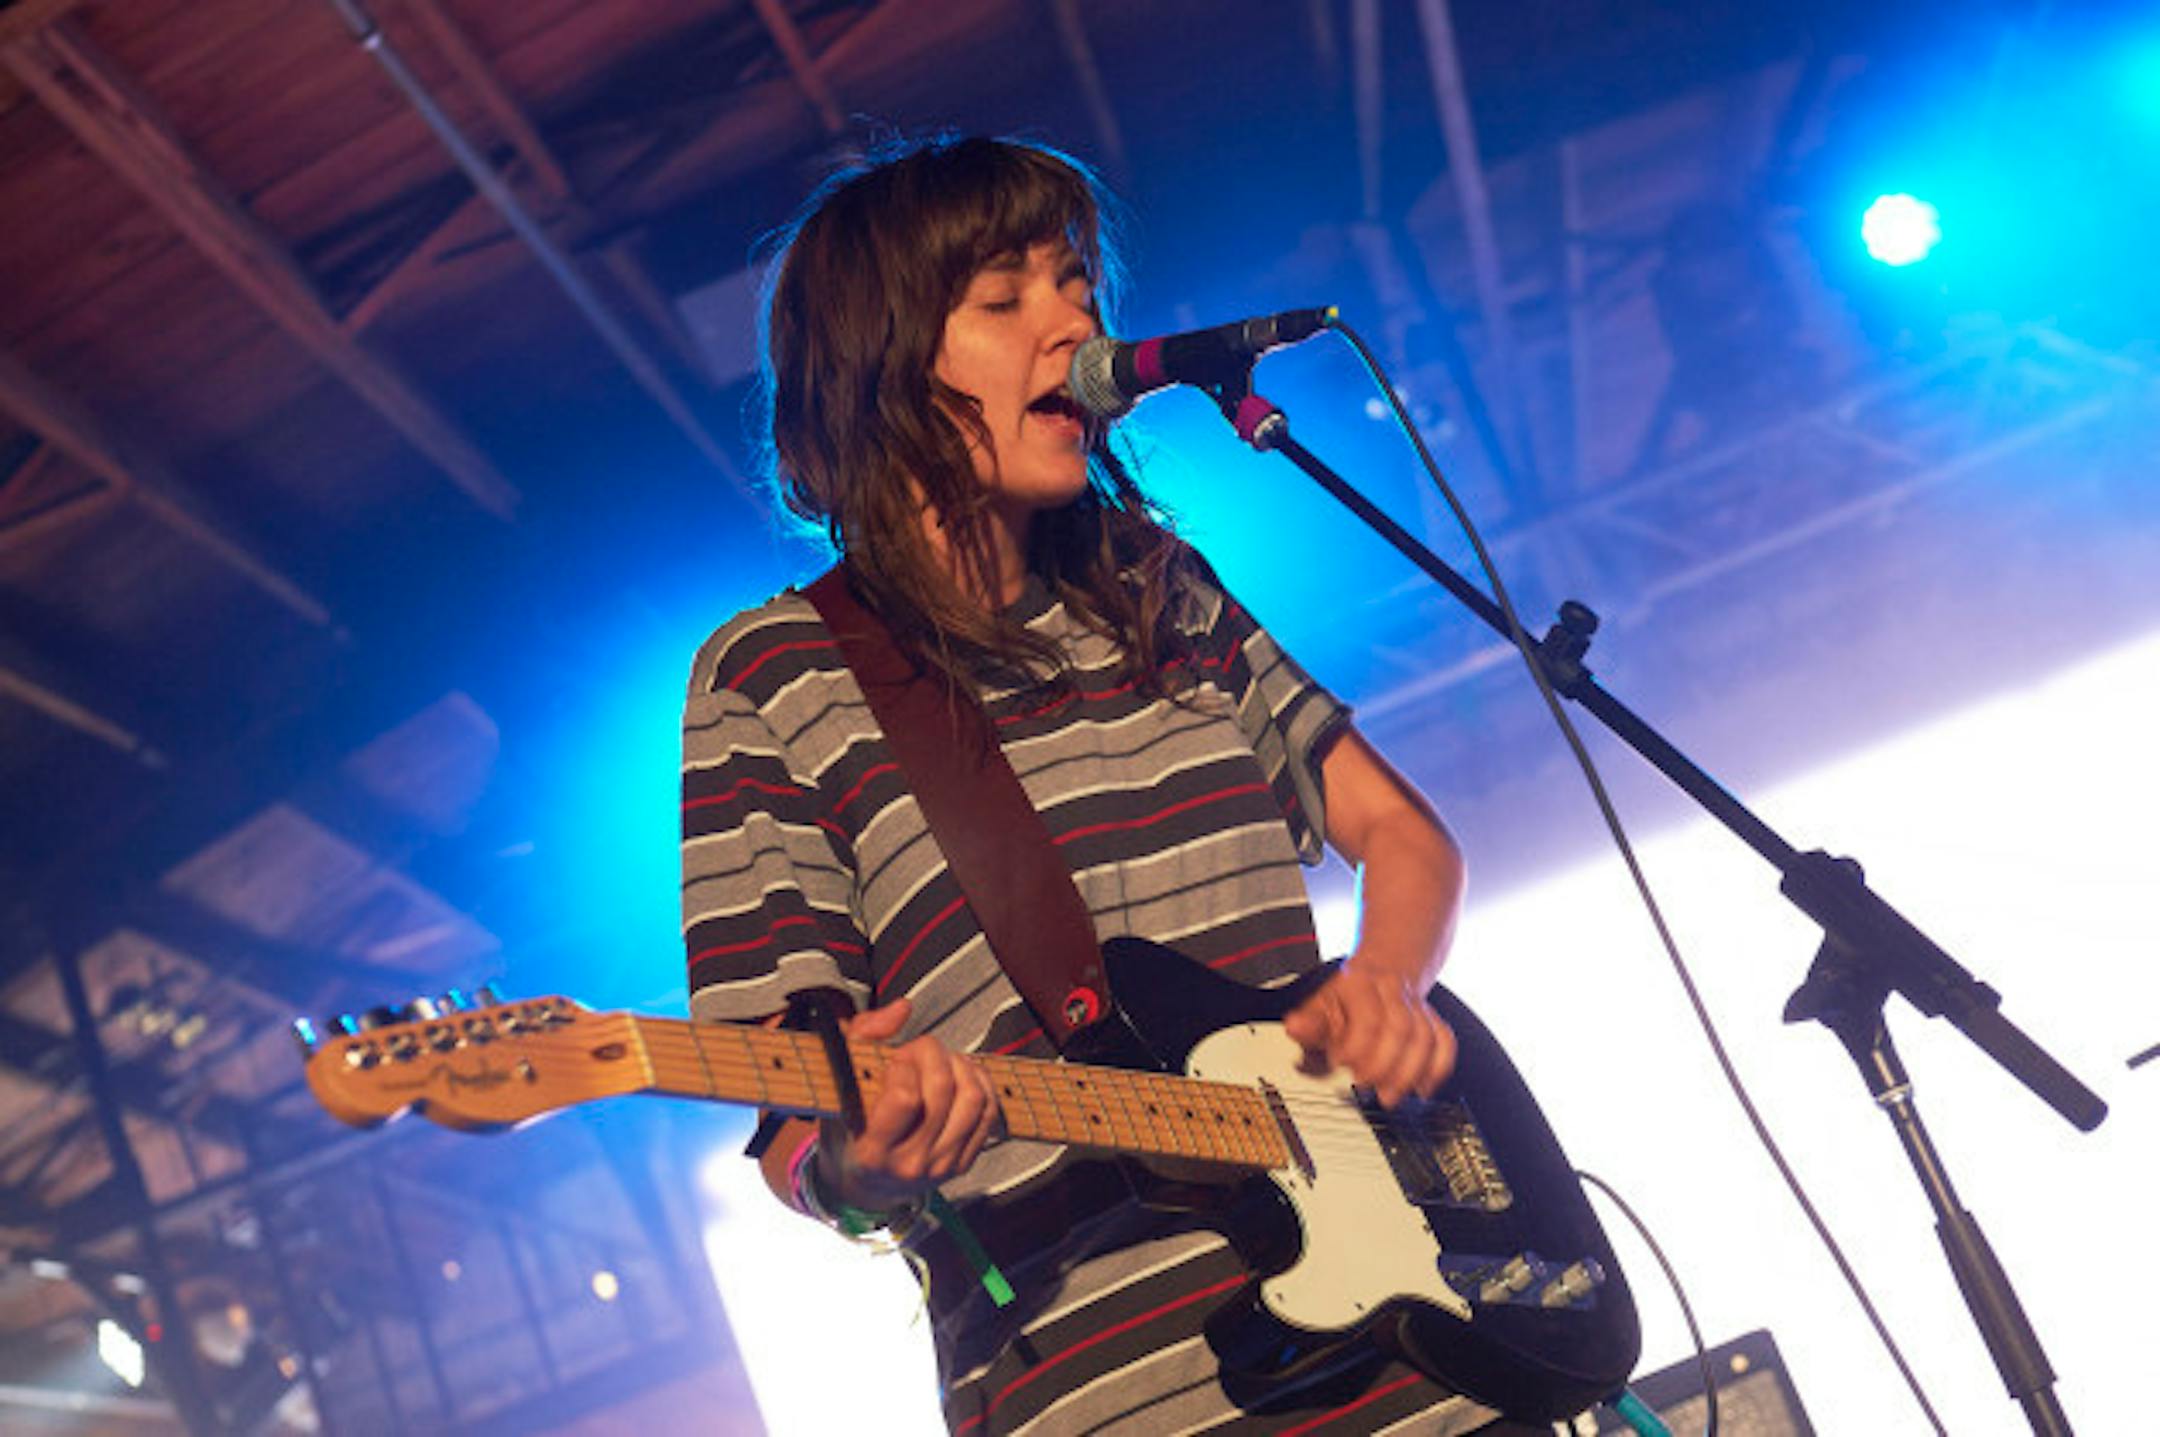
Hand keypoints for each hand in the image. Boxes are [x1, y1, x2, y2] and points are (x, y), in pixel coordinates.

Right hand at [816, 999, 1002, 1211]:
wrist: (866, 1184)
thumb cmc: (849, 1130)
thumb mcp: (840, 1086)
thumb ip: (864, 1038)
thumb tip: (902, 1009)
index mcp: (871, 1150)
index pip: (905, 1097)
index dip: (903, 1065)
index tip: (894, 1060)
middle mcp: (909, 1164)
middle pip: (941, 1090)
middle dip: (931, 1052)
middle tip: (917, 1050)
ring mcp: (940, 1166)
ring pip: (972, 1098)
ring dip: (959, 1065)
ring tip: (939, 1061)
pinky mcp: (963, 1163)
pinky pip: (988, 1113)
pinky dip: (980, 1082)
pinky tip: (961, 1074)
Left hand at [1282, 962, 1456, 1107]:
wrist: (1384, 968)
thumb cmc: (1347, 996)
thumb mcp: (1319, 1004)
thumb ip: (1309, 1023)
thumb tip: (1295, 1027)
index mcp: (1360, 983)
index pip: (1368, 1017)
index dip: (1356, 1046)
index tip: (1340, 1064)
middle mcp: (1392, 991)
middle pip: (1401, 1029)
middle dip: (1385, 1065)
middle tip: (1366, 1087)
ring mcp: (1416, 1005)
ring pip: (1426, 1038)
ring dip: (1409, 1073)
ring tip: (1390, 1095)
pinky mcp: (1433, 1019)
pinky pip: (1444, 1042)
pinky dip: (1437, 1068)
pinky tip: (1422, 1088)